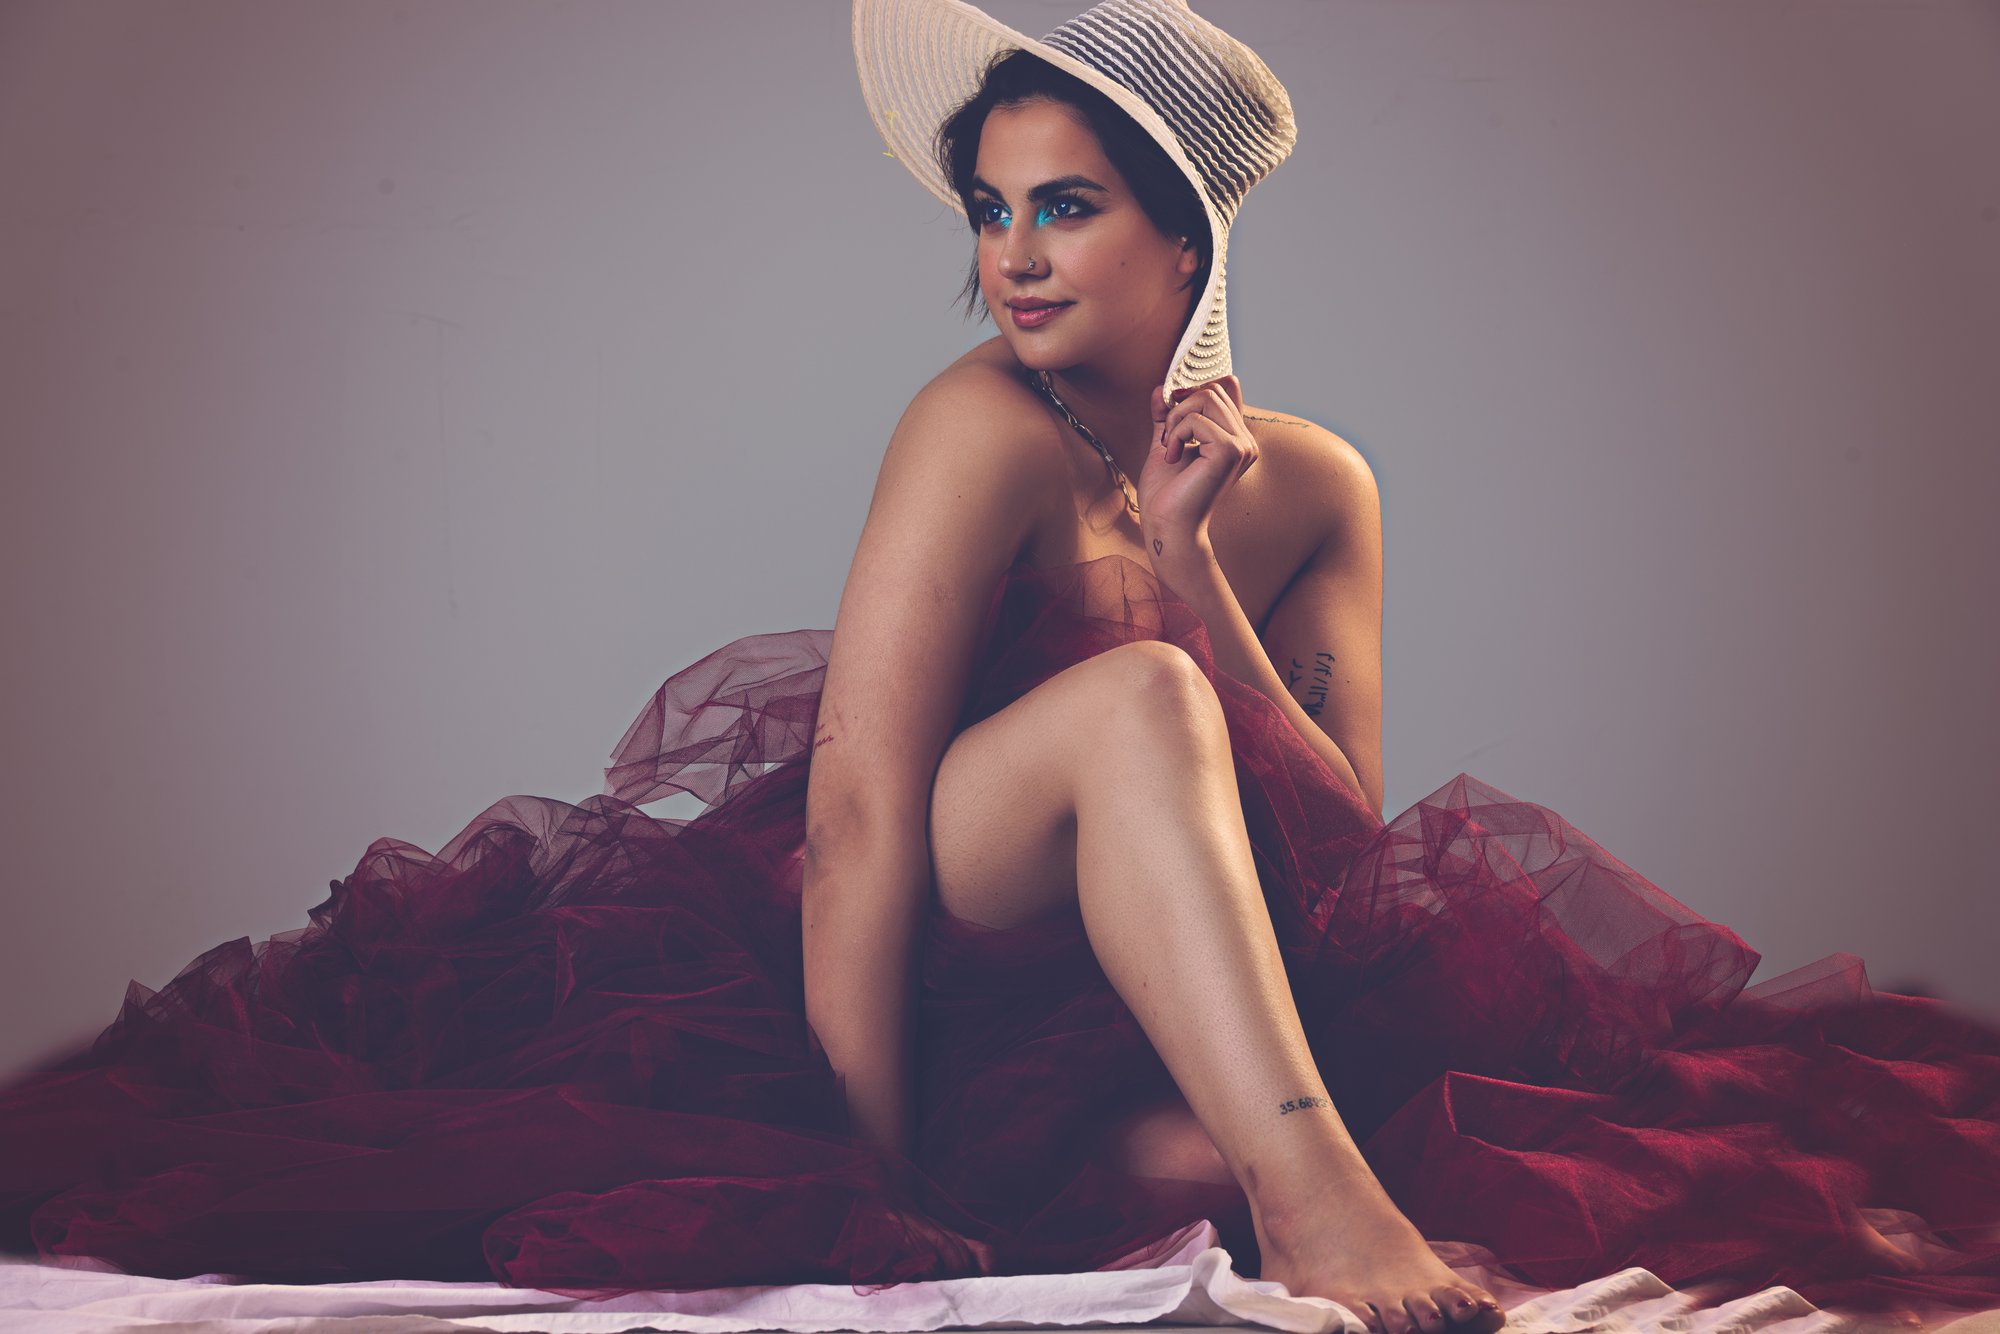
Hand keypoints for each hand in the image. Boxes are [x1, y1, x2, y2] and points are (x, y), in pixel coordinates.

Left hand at [1139, 374, 1258, 567]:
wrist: (1167, 526)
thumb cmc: (1167, 494)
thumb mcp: (1166, 444)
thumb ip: (1167, 416)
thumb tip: (1161, 387)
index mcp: (1236, 439)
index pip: (1225, 389)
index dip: (1194, 391)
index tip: (1171, 410)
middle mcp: (1246, 441)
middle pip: (1212, 390)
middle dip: (1180, 408)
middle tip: (1168, 439)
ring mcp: (1242, 446)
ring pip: (1207, 398)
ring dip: (1176, 420)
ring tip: (1170, 448)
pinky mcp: (1231, 451)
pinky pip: (1198, 419)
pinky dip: (1177, 434)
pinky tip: (1173, 457)